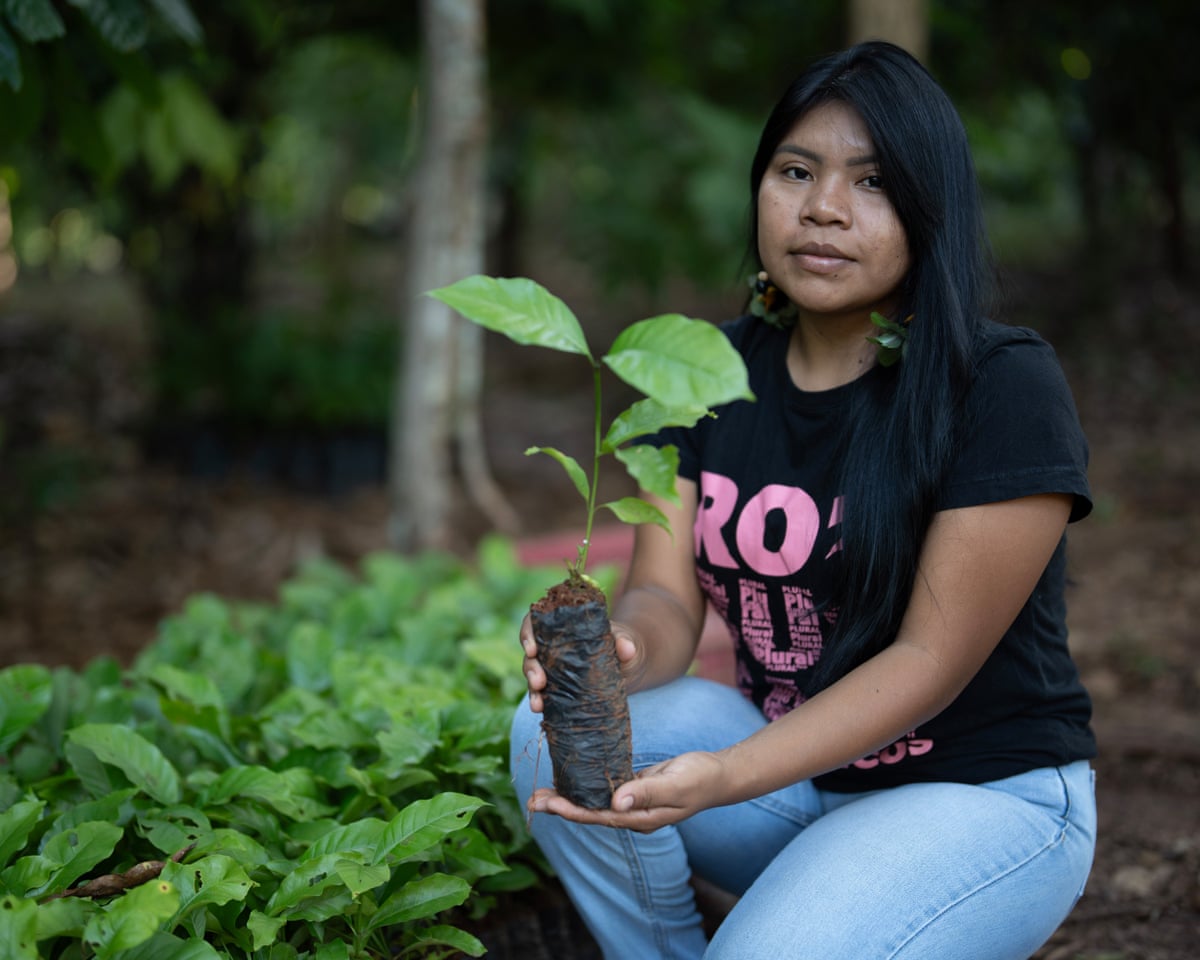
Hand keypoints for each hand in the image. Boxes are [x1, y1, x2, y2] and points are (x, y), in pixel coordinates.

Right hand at [520, 616, 641, 713]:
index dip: (528, 634)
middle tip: (539, 682)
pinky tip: (540, 711)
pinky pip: (543, 693)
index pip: (535, 623)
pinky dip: (539, 701)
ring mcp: (553, 667)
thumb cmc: (622, 644)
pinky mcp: (558, 687)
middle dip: (530, 668)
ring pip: (532, 675)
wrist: (630, 665)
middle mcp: (552, 646)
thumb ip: (624, 641)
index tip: (531, 649)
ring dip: (532, 690)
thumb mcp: (624, 639)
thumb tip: (627, 648)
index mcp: (562, 626)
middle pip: (531, 653)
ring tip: (538, 705)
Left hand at [528, 751, 726, 831]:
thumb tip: (615, 802)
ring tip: (541, 793)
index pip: (599, 817)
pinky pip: (605, 787)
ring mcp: (633, 802)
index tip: (549, 804)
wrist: (718, 774)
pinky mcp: (634, 788)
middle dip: (560, 807)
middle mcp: (632, 814)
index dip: (572, 811)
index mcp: (640, 819)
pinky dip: (586, 783)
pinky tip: (571, 777)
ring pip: (594, 801)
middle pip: (590, 813)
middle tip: (531, 800)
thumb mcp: (675, 785)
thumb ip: (646, 793)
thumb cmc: (699, 779)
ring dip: (568, 797)